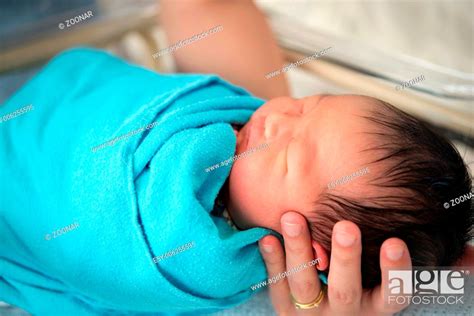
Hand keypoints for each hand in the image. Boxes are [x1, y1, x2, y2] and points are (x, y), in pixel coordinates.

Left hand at [259, 212, 411, 314]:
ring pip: (305, 285)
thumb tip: (393, 195)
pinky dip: (273, 261)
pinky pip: (277, 286)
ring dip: (299, 250)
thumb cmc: (354, 282)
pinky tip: (267, 238)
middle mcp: (346, 313)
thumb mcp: (371, 278)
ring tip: (292, 218)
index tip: (395, 242)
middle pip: (345, 289)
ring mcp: (313, 314)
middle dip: (346, 258)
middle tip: (346, 227)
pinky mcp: (286, 310)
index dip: (395, 271)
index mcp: (374, 306)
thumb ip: (374, 249)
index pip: (393, 294)